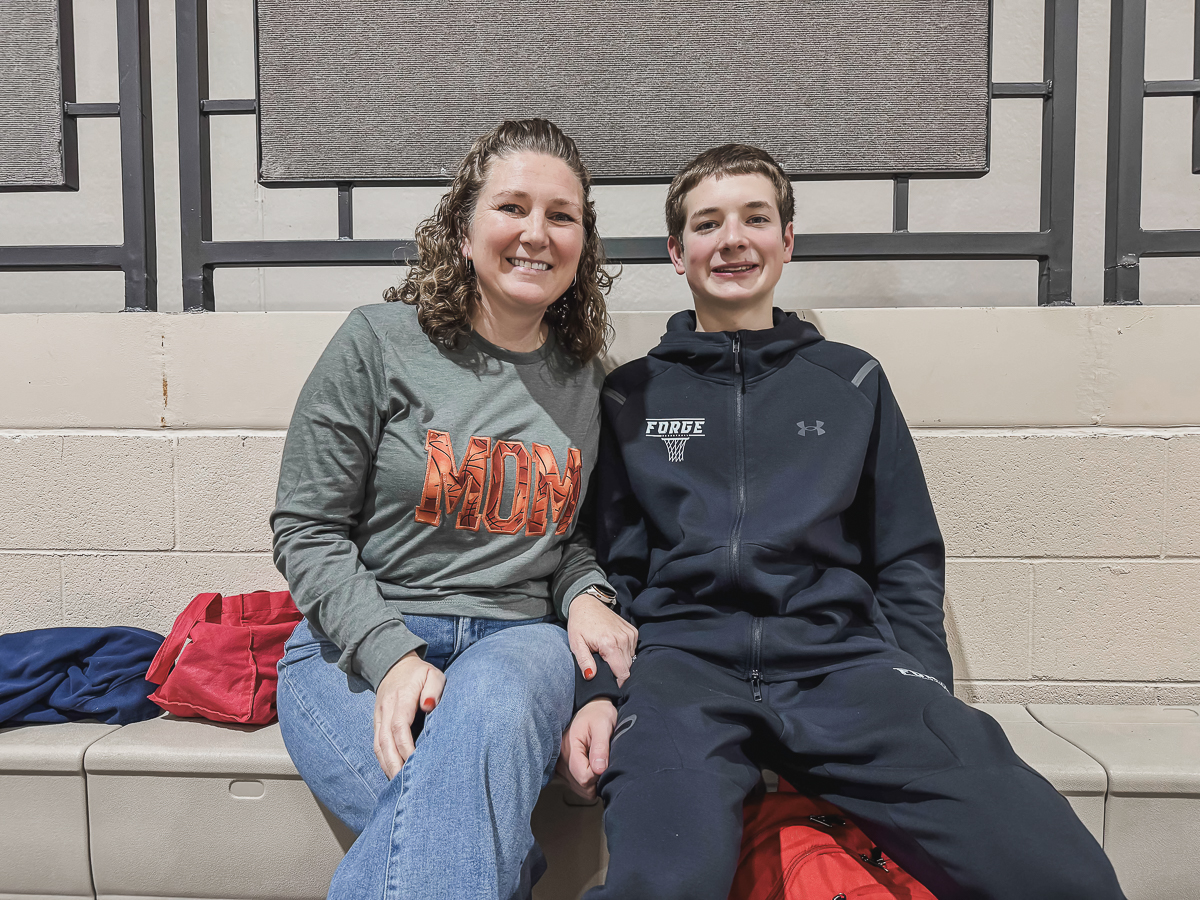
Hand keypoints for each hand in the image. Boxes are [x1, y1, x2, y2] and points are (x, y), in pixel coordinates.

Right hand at [373, 651, 444, 778]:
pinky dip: (383, 760)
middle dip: (393, 764)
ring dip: (387, 766)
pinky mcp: (377, 722)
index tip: (415, 763)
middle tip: (403, 785)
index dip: (406, 747)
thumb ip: (433, 688)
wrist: (394, 664)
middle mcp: (386, 709)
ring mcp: (379, 717)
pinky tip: (392, 773)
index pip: (400, 726)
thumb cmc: (419, 674)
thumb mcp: (433, 674)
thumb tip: (428, 706)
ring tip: (397, 786)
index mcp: (401, 698)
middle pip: (385, 741)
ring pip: (378, 745)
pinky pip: (377, 744)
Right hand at [556, 697, 616, 799]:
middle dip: (596, 779)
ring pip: (579, 789)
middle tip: (603, 761)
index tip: (605, 762)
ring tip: (598, 762)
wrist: (592, 707)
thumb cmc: (598, 714)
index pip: (583, 777)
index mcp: (569, 747)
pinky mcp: (563, 769)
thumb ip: (600, 747)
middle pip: (581, 786)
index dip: (598, 775)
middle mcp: (561, 758)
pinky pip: (577, 786)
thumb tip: (599, 770)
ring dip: (592, 781)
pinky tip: (592, 767)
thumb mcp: (603, 726)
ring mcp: (560, 764)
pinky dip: (587, 781)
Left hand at [568, 593, 638, 686]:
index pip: (622, 673)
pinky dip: (624, 651)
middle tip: (602, 664)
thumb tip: (591, 677)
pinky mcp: (633, 631)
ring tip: (606, 653)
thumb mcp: (576, 644)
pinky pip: (632, 650)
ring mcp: (630, 634)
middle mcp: (623, 639)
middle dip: (616, 671)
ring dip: (620, 661)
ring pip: (630, 659)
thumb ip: (584, 662)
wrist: (587, 603)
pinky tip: (612, 646)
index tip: (608, 682)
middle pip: (627, 668)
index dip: (616, 682)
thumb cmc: (580, 624)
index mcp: (609, 644)